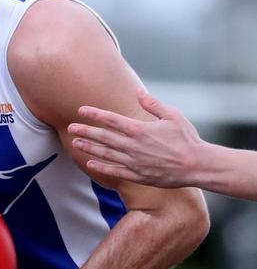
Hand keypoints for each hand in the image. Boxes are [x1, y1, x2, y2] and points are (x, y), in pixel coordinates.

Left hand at [68, 89, 201, 187]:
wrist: (198, 166)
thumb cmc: (187, 139)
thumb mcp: (173, 115)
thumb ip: (153, 104)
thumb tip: (139, 92)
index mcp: (139, 129)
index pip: (111, 119)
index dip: (94, 114)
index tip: (81, 110)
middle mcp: (133, 145)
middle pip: (103, 136)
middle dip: (85, 131)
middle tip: (71, 127)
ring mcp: (134, 162)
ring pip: (106, 154)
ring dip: (88, 148)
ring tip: (75, 143)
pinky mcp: (138, 175)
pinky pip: (115, 171)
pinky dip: (101, 167)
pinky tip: (90, 163)